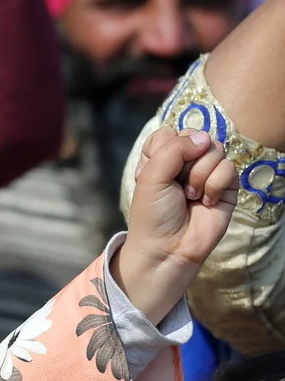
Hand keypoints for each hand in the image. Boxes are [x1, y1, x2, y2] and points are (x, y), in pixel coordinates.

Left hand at [112, 128, 235, 324]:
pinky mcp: (227, 187)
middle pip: (197, 137)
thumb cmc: (153, 214)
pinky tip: (205, 202)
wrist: (167, 248)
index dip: (167, 148)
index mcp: (161, 158)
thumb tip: (205, 138)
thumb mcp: (151, 177)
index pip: (170, 133)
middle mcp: (185, 162)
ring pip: (215, 150)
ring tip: (189, 197)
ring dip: (199, 175)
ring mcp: (207, 173)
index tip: (157, 170)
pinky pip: (229, 168)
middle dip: (186, 162)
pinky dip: (215, 185)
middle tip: (177, 185)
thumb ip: (173, 149)